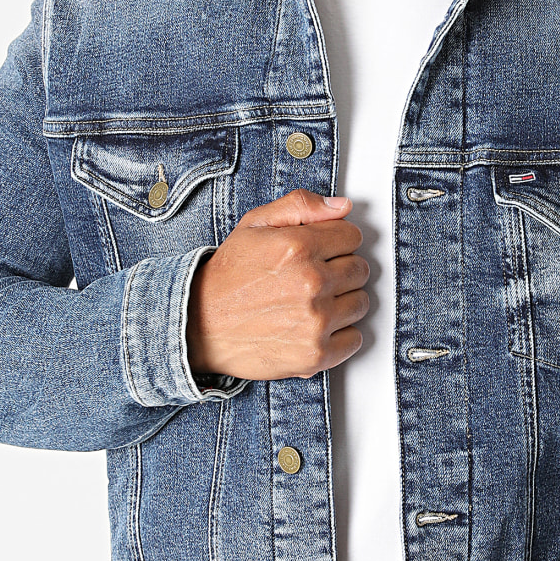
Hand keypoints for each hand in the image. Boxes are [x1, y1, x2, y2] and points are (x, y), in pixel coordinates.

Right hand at [185, 190, 369, 379]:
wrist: (198, 325)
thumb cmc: (228, 277)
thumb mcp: (254, 225)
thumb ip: (300, 206)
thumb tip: (342, 206)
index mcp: (298, 247)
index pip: (353, 236)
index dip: (337, 241)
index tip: (322, 251)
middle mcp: (311, 283)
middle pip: (360, 270)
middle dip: (341, 270)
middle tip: (313, 278)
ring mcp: (315, 321)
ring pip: (361, 303)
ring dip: (343, 302)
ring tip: (312, 303)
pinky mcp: (316, 354)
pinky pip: (354, 339)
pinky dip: (340, 335)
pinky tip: (316, 327)